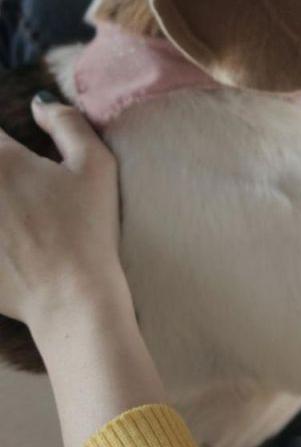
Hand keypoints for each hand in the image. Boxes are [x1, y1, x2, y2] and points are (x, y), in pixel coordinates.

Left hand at [0, 93, 124, 323]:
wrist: (69, 295)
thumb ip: (67, 122)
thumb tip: (40, 103)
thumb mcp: (96, 167)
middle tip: (20, 190)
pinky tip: (6, 236)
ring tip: (14, 212)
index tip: (18, 160)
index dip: (6, 143)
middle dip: (2, 171)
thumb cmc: (87, 230)